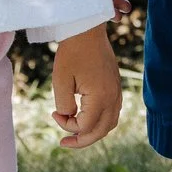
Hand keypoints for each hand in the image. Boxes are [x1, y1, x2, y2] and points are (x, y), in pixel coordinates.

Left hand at [50, 28, 123, 148]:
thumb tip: (69, 118)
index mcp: (100, 97)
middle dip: (81, 140)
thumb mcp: (61, 81)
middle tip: (64, 142)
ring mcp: (117, 91)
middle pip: (101, 131)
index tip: (54, 113)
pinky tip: (86, 116)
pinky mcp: (116, 85)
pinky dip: (100, 120)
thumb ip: (64, 105)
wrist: (87, 29)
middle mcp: (113, 97)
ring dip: (93, 131)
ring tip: (76, 132)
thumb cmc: (71, 53)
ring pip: (110, 123)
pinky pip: (113, 111)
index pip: (85, 127)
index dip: (67, 126)